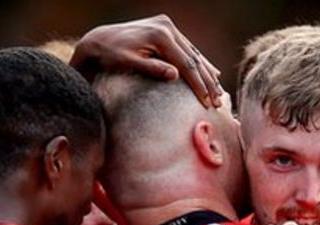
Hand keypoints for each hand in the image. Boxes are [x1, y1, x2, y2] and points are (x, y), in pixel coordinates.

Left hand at [71, 14, 222, 107]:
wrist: (100, 40)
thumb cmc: (111, 55)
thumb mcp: (128, 63)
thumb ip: (151, 68)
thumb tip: (174, 75)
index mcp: (160, 35)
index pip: (186, 63)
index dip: (198, 84)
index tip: (206, 101)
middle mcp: (167, 27)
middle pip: (194, 58)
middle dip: (207, 82)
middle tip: (218, 102)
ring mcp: (168, 27)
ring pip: (194, 53)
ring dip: (208, 73)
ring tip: (219, 93)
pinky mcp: (167, 29)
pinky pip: (188, 49)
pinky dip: (200, 62)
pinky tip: (213, 73)